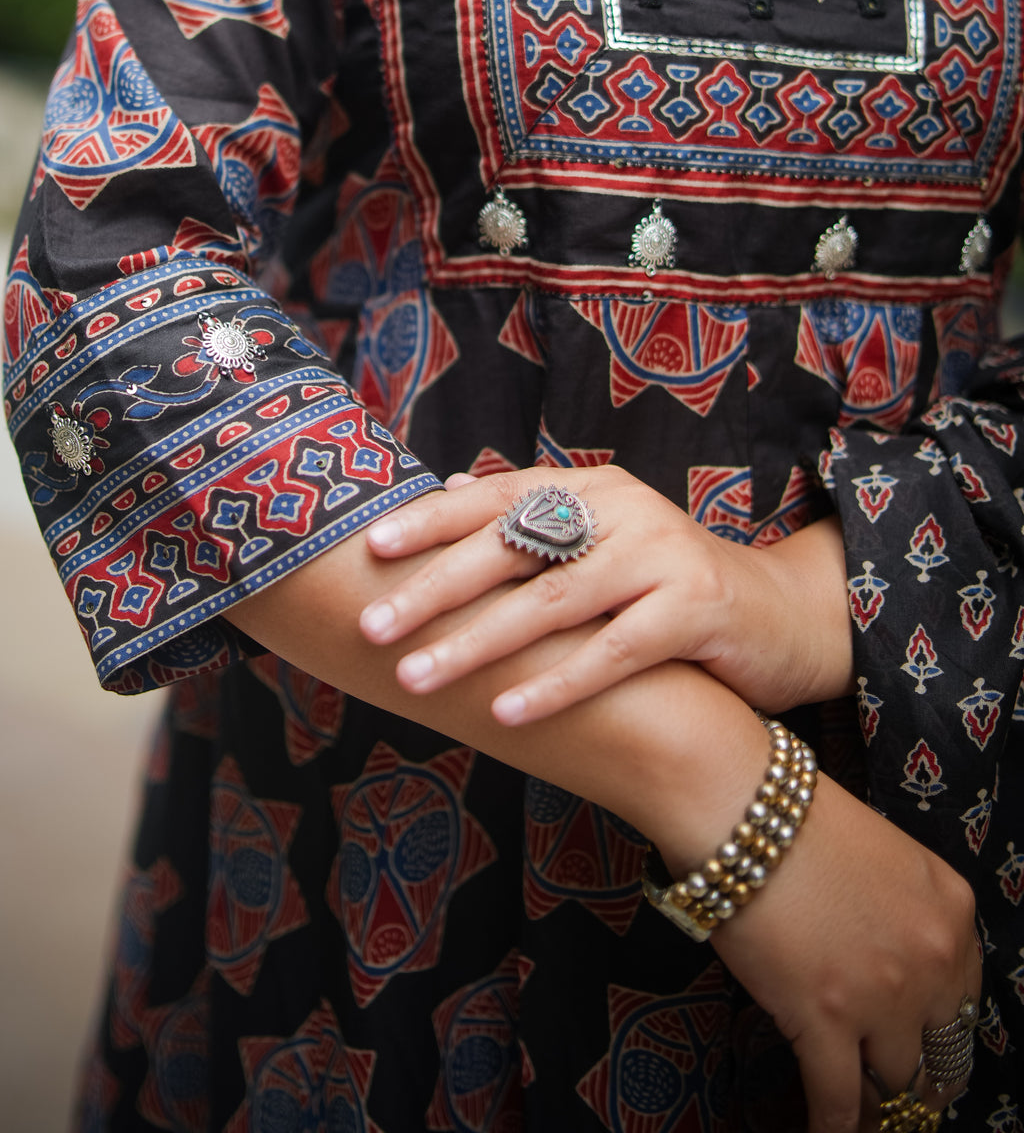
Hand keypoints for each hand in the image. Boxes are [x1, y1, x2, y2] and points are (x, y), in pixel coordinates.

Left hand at [360, 466, 853, 722]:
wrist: (779, 616)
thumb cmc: (668, 587)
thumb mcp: (602, 544)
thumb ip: (534, 521)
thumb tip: (446, 493)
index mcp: (591, 489)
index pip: (498, 496)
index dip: (432, 522)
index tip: (370, 548)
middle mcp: (623, 510)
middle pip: (513, 546)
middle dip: (435, 587)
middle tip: (373, 624)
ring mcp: (661, 555)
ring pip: (553, 602)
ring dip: (478, 643)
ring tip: (417, 678)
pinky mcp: (695, 609)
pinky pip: (612, 652)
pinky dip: (556, 683)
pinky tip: (506, 714)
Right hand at [693, 775, 982, 1132]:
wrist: (741, 808)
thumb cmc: (794, 815)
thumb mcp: (882, 855)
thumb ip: (900, 913)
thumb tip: (881, 963)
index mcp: (951, 910)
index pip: (965, 999)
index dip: (940, 1033)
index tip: (928, 1052)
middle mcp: (931, 959)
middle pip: (937, 1049)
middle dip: (917, 1077)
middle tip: (900, 1095)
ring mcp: (883, 996)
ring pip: (893, 1081)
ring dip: (875, 1100)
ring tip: (861, 1113)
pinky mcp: (827, 1022)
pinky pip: (839, 1100)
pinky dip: (833, 1126)